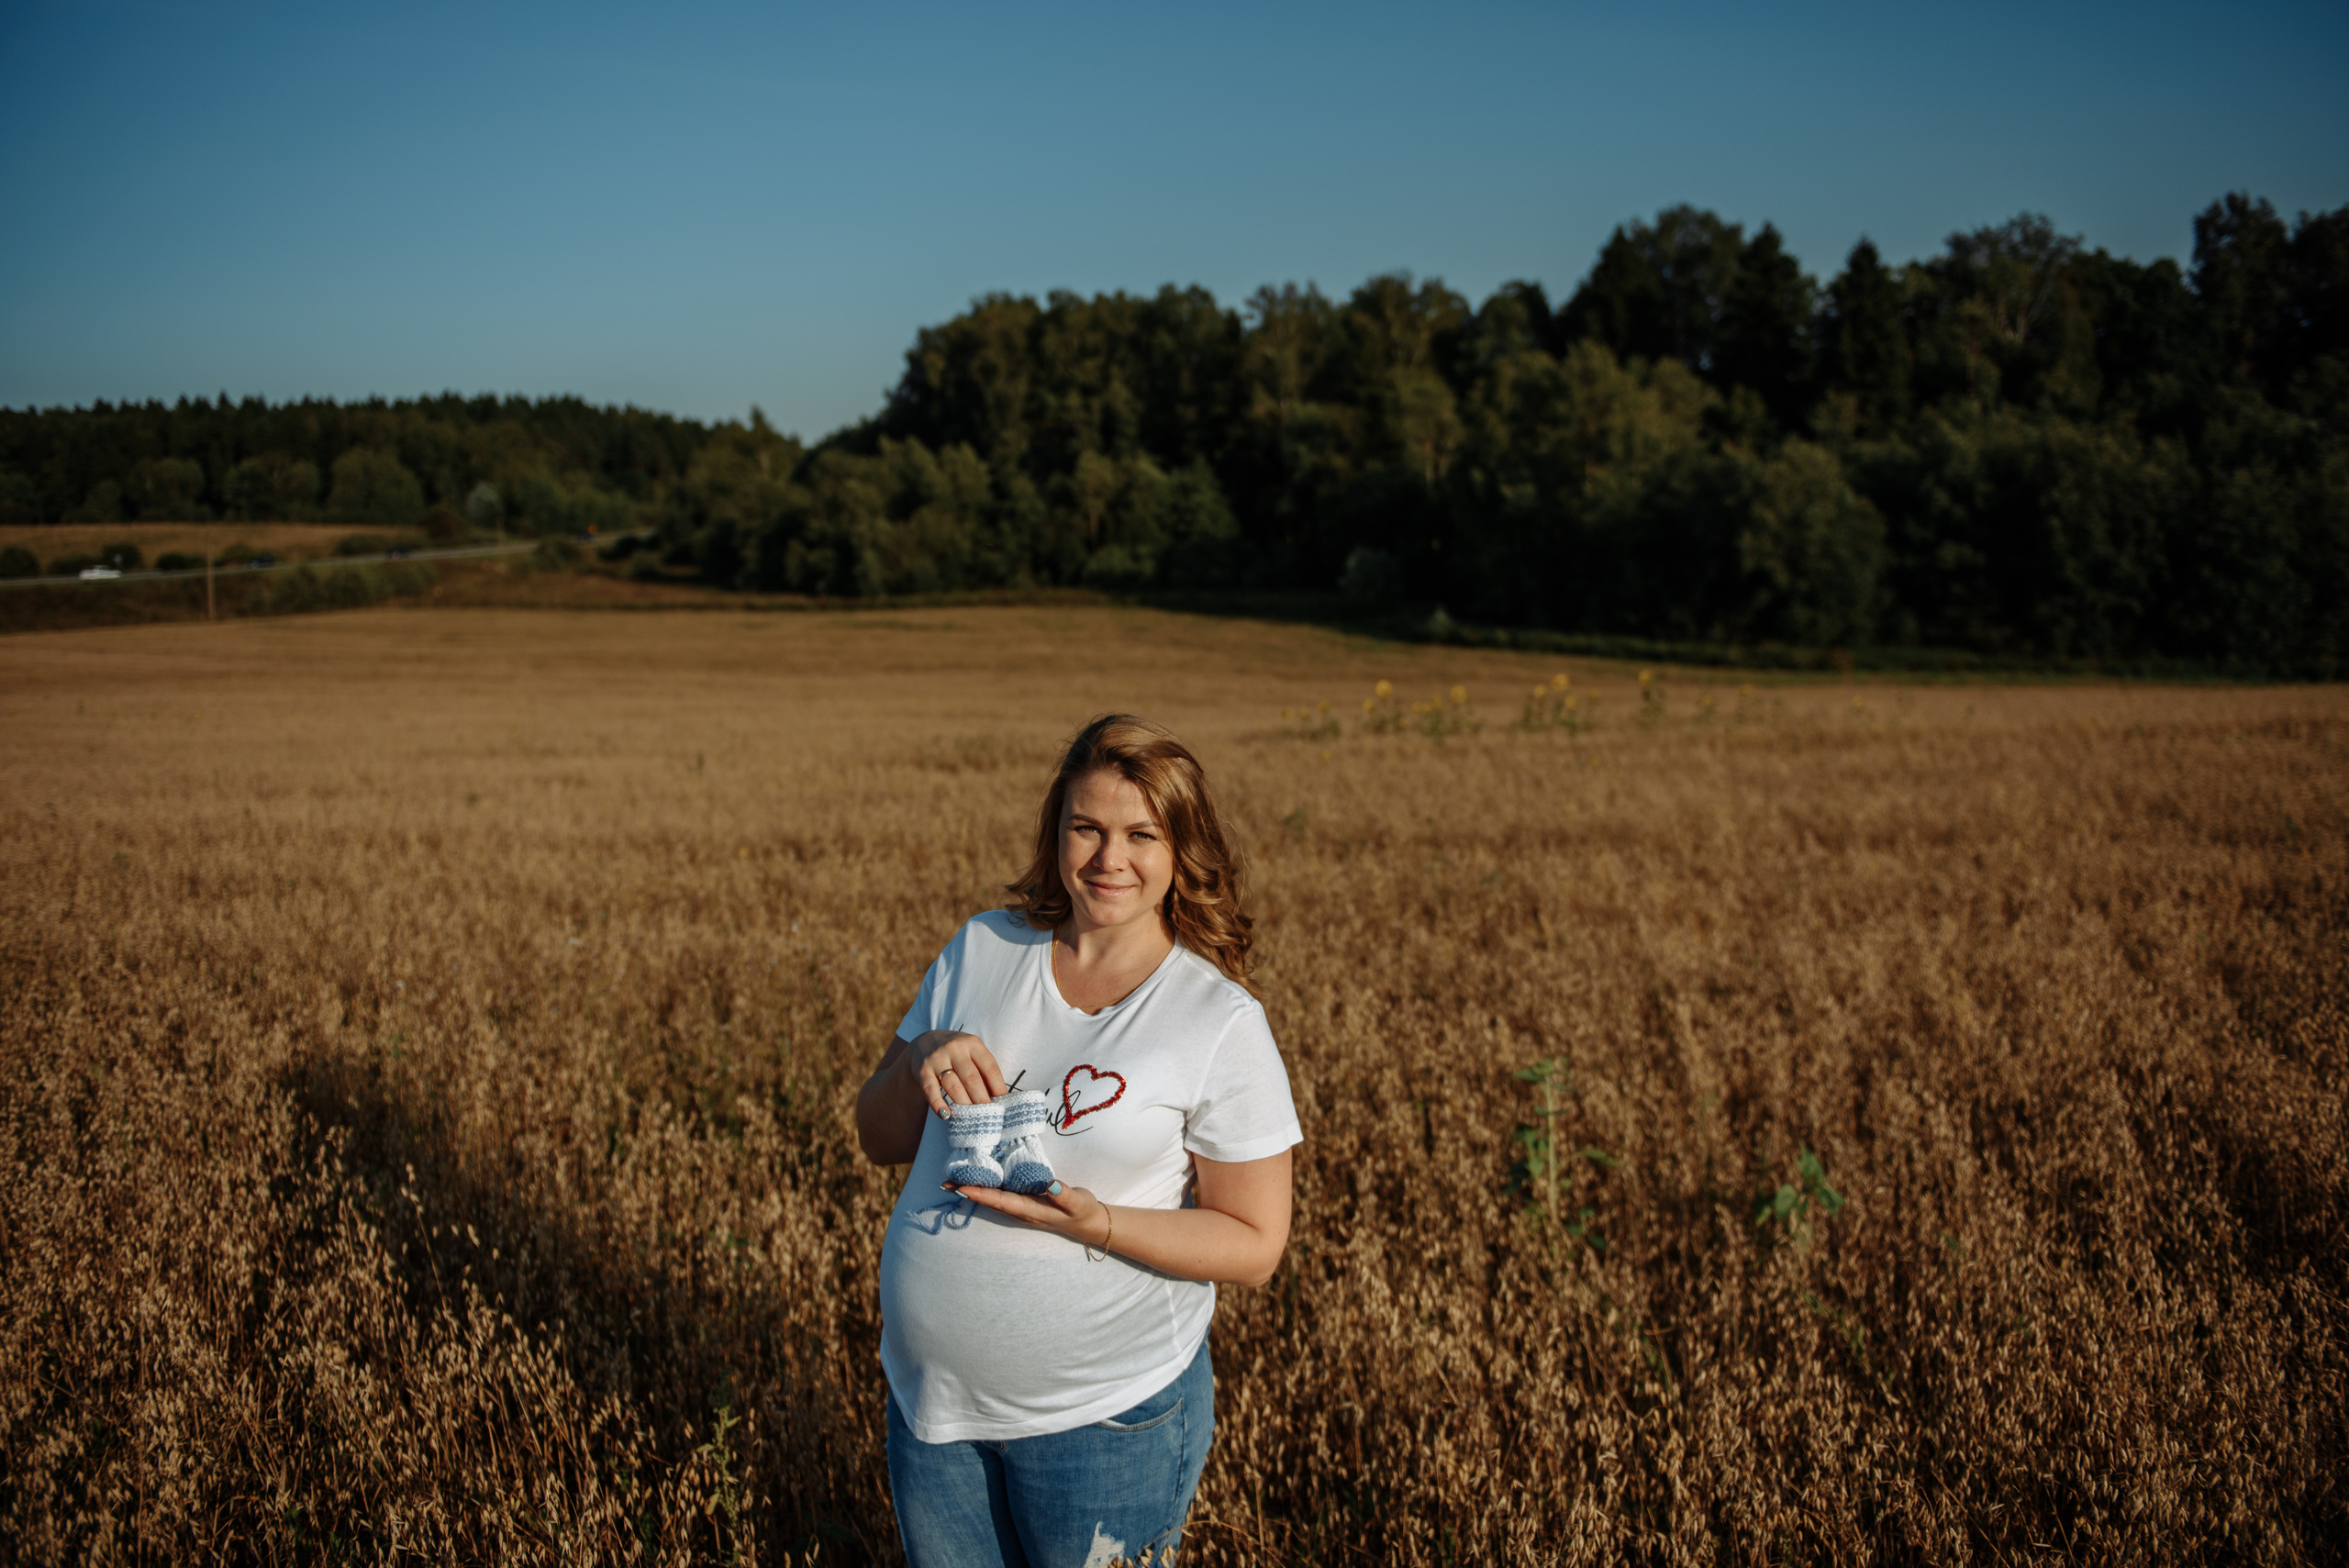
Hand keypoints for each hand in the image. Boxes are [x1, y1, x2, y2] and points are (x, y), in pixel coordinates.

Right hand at [904, 1030, 1007, 1117]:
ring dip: (964, 1104)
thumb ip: (983, 1071)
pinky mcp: (922, 1069)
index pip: (990, 1068)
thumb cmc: (956, 1054)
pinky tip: (945, 1115)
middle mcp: (955, 1048)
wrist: (924, 1043)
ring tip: (972, 1118)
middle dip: (982, 1100)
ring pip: (953, 1085)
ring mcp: (937, 1058)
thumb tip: (999, 1099)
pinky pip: (931, 1089)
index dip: (999, 1088)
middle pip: (972, 1078)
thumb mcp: (971, 1054)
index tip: (1004, 1105)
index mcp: (973, 1044)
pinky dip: (938, 1103)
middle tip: (989, 1116)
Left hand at [953, 1180, 1113, 1251]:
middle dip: (969, 1193)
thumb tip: (1050, 1183)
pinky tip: (978, 1181)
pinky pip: (1001, 1196)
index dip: (981, 1194)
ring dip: (974, 1191)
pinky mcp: (1025, 1202)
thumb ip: (1064, 1194)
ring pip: (993, 1200)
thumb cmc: (1082, 1210)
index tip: (961, 1187)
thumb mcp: (1078, 1202)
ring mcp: (1022, 1208)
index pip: (1001, 1201)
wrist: (1088, 1222)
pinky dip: (987, 1189)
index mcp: (1031, 1210)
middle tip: (945, 1183)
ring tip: (953, 1182)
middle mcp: (1022, 1211)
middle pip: (990, 1202)